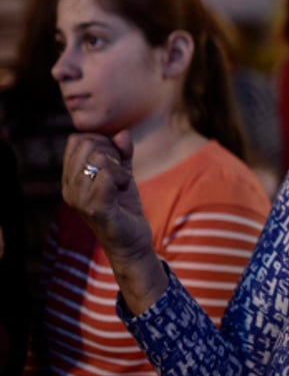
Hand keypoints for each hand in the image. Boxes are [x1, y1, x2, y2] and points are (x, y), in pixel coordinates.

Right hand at [61, 131, 159, 278]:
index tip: (115, 160)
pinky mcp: (96, 209)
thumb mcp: (122, 173)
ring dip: (119, 166)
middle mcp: (69, 188)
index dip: (101, 141)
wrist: (132, 242)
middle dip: (111, 151)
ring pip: (98, 157)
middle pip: (86, 143)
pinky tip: (124, 188)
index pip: (77, 140)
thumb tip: (122, 133)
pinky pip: (106, 175)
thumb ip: (122, 152)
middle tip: (119, 172)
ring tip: (121, 183)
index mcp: (70, 178)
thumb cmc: (124, 207)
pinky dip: (122, 177)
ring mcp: (80, 199)